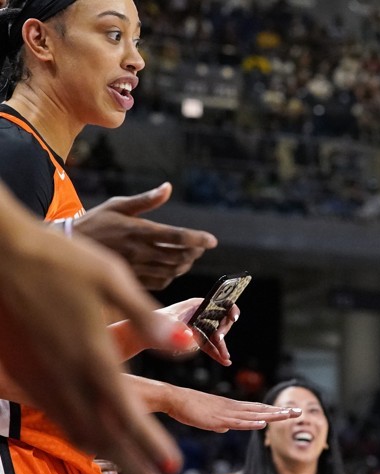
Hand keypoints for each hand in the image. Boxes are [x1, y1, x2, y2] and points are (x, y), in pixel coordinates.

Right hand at [0, 185, 192, 473]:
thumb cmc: (56, 260)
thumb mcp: (111, 281)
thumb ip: (150, 322)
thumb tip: (189, 350)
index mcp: (94, 357)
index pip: (129, 415)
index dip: (151, 446)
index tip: (171, 470)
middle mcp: (67, 376)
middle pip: (106, 435)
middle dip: (135, 466)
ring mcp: (42, 378)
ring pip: (78, 429)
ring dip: (109, 454)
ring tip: (130, 472)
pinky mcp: (26, 372)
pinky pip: (58, 415)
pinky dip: (81, 433)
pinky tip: (91, 437)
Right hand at [74, 183, 216, 289]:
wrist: (69, 245)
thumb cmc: (96, 222)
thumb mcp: (117, 205)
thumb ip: (146, 200)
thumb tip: (168, 187)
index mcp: (137, 230)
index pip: (175, 236)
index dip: (198, 239)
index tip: (212, 240)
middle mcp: (138, 251)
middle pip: (178, 256)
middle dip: (195, 252)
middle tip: (200, 247)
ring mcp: (135, 268)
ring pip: (171, 271)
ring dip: (185, 264)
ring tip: (188, 256)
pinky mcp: (130, 280)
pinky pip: (159, 282)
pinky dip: (171, 276)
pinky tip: (170, 267)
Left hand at [156, 298, 238, 365]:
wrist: (144, 335)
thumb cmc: (154, 324)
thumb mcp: (166, 324)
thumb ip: (178, 329)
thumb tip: (190, 336)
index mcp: (196, 305)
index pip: (218, 303)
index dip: (229, 308)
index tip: (233, 318)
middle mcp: (201, 315)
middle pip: (220, 322)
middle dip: (222, 332)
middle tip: (218, 340)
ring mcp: (200, 328)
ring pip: (216, 337)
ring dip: (221, 348)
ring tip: (225, 358)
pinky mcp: (197, 339)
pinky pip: (209, 346)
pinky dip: (216, 353)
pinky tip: (224, 361)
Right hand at [162, 385, 300, 431]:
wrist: (174, 398)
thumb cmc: (189, 408)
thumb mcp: (207, 419)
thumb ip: (218, 423)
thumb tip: (224, 429)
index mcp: (232, 407)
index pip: (258, 409)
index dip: (274, 410)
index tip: (290, 411)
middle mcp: (233, 408)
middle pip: (262, 410)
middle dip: (281, 411)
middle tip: (300, 411)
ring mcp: (227, 413)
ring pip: (254, 415)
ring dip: (272, 416)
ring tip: (289, 415)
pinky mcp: (217, 419)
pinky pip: (237, 423)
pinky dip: (251, 423)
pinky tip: (263, 424)